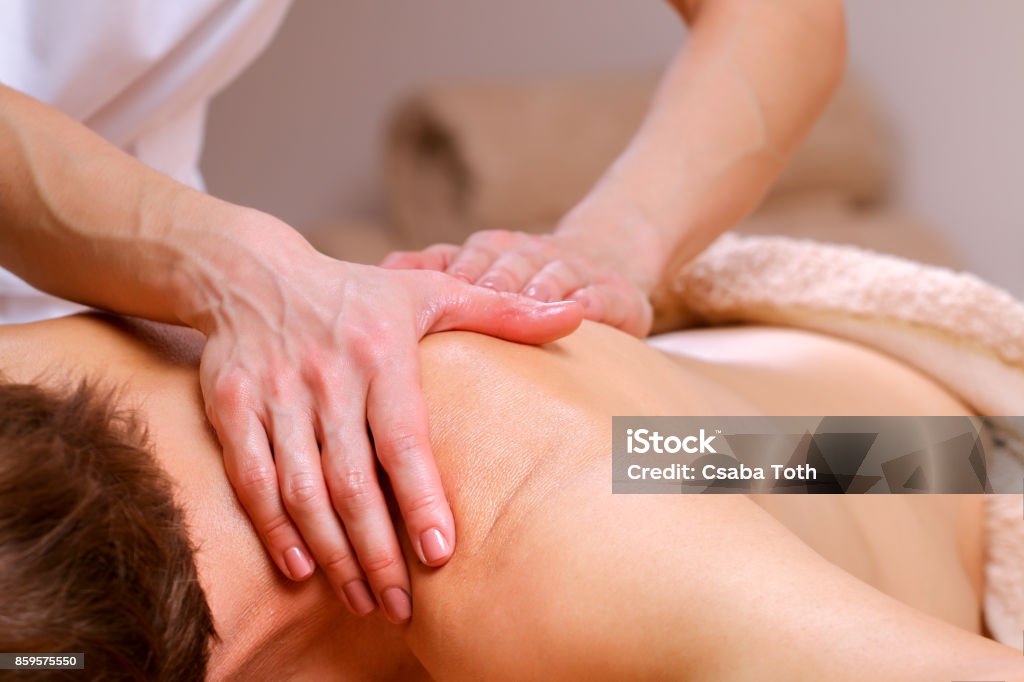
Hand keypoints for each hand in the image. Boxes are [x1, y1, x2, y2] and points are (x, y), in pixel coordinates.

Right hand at [188, 224, 581, 623]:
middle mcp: (325, 377)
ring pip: (300, 488)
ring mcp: (274, 395)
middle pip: (350, 479)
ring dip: (331, 551)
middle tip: (401, 606)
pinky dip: (273, 528)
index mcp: (380, 352)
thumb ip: (502, 310)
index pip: (402, 437)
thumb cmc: (356, 293)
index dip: (420, 497)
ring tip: (363, 598)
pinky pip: (251, 478)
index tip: (440, 554)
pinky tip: (302, 567)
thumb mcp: (430, 289)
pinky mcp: (232, 408)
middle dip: (376, 549)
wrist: (251, 273)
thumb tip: (575, 313)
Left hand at [381, 229, 652, 336]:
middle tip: (483, 294)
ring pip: (554, 275)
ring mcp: (574, 271)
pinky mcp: (616, 294)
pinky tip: (584, 312)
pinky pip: (605, 298)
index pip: (468, 257)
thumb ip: (434, 269)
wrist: (605, 263)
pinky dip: (593, 304)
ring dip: (541, 287)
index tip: (440, 289)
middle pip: (509, 262)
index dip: (457, 270)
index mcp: (493, 252)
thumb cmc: (525, 282)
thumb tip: (384, 268)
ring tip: (532, 303)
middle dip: (495, 277)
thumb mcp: (481, 271)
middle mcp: (531, 255)